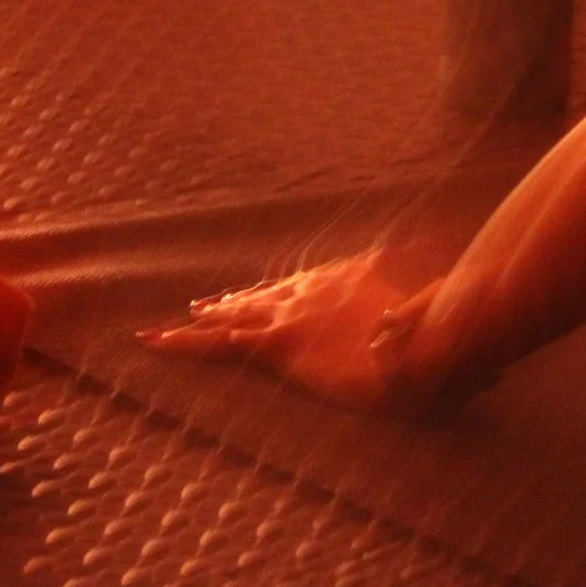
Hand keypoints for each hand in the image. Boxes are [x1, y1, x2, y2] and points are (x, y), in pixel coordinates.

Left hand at [138, 251, 437, 409]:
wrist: (424, 340)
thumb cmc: (429, 326)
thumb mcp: (420, 296)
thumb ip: (412, 268)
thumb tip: (430, 242)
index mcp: (335, 282)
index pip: (288, 290)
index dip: (263, 295)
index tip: (240, 298)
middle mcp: (305, 294)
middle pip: (252, 302)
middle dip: (224, 308)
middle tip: (197, 309)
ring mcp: (289, 316)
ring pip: (227, 320)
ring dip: (194, 326)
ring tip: (160, 333)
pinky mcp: (279, 344)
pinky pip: (221, 344)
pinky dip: (185, 343)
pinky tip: (155, 342)